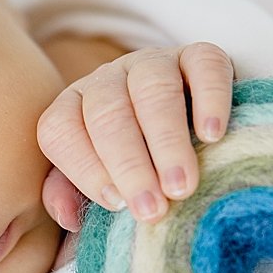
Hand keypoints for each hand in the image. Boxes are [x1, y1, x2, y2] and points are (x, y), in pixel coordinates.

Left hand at [37, 41, 234, 229]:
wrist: (193, 125)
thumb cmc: (138, 163)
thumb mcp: (101, 180)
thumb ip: (73, 196)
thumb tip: (68, 217)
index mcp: (74, 106)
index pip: (60, 129)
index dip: (84, 168)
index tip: (116, 204)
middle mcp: (107, 79)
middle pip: (107, 113)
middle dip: (130, 165)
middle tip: (153, 209)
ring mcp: (152, 62)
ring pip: (152, 90)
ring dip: (167, 142)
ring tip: (182, 186)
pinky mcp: (198, 54)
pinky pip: (203, 66)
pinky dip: (210, 99)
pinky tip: (213, 136)